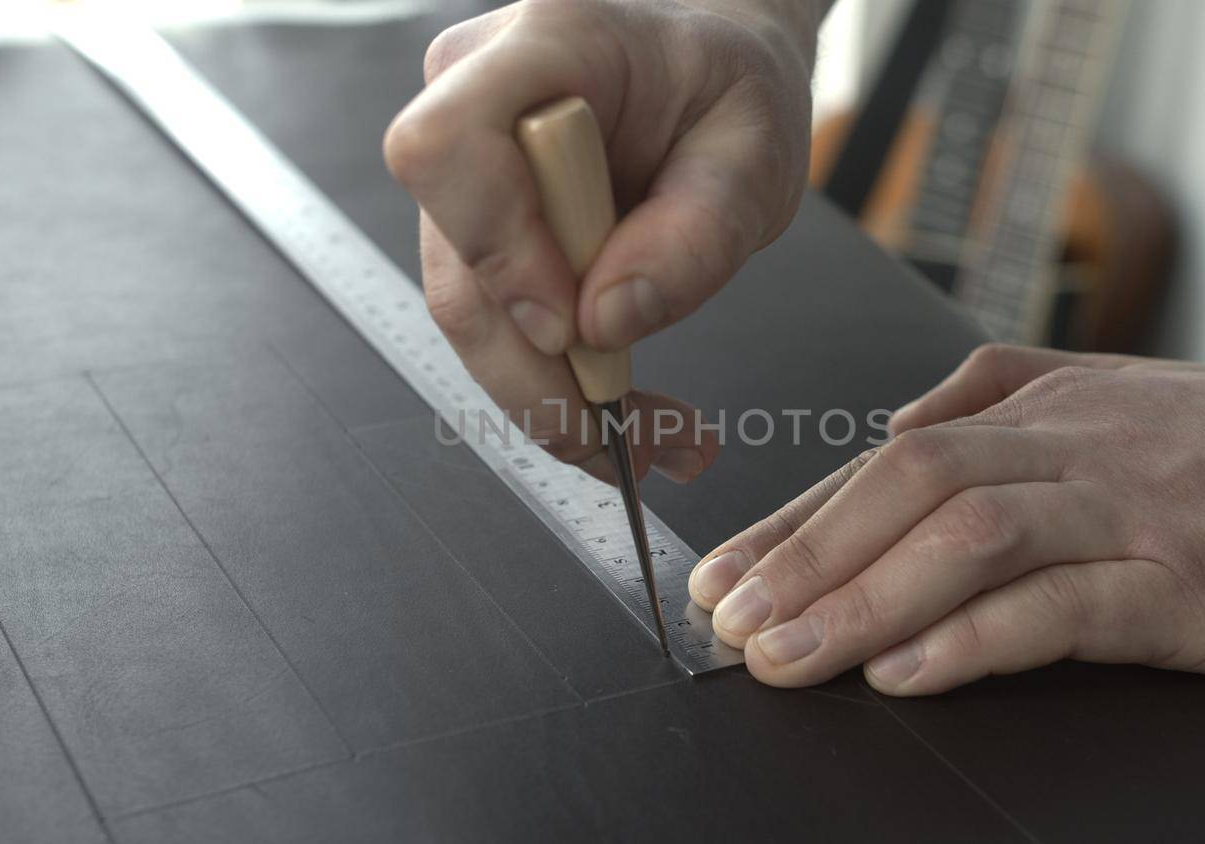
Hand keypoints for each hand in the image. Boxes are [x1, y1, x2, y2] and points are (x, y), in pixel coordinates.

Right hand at [383, 0, 822, 480]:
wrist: (712, 75)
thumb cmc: (729, 89)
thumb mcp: (756, 152)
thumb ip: (697, 232)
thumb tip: (608, 322)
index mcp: (544, 45)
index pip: (449, 144)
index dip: (496, 248)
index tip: (572, 323)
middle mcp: (474, 100)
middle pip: (457, 265)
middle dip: (541, 376)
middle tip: (638, 441)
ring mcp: (466, 169)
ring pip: (472, 313)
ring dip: (557, 398)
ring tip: (661, 442)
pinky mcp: (477, 228)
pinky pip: (497, 322)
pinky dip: (560, 384)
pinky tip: (630, 417)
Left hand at [688, 344, 1204, 694]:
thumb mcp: (1120, 393)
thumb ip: (1002, 393)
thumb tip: (895, 425)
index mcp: (1048, 407)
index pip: (887, 462)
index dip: (794, 523)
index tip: (723, 577)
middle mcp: (1076, 446)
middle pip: (909, 486)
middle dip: (803, 560)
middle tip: (729, 625)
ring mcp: (1131, 511)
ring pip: (969, 537)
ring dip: (862, 600)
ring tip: (786, 658)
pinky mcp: (1187, 582)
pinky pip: (1061, 605)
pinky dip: (973, 636)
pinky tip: (907, 670)